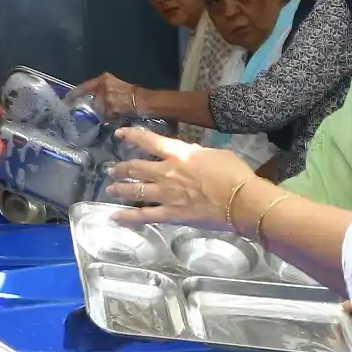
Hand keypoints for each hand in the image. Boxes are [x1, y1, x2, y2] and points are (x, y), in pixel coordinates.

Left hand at [72, 72, 142, 114]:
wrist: (143, 99)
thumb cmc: (131, 91)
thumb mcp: (115, 84)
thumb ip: (103, 88)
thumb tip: (94, 97)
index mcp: (103, 80)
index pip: (85, 86)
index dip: (74, 93)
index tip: (66, 99)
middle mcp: (102, 89)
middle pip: (93, 102)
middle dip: (97, 107)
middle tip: (106, 109)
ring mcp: (106, 100)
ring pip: (99, 110)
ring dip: (104, 113)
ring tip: (115, 111)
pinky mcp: (110, 111)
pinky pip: (106, 117)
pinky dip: (110, 117)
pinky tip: (117, 115)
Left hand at [108, 127, 258, 230]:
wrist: (240, 200)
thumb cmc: (233, 173)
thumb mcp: (214, 154)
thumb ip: (196, 153)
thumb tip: (187, 155)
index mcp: (179, 154)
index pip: (149, 141)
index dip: (131, 136)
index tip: (119, 134)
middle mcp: (167, 173)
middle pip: (136, 168)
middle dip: (122, 168)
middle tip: (112, 169)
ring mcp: (167, 195)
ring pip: (136, 191)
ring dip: (121, 189)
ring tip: (111, 189)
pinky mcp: (171, 215)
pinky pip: (144, 216)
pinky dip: (128, 217)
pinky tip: (115, 216)